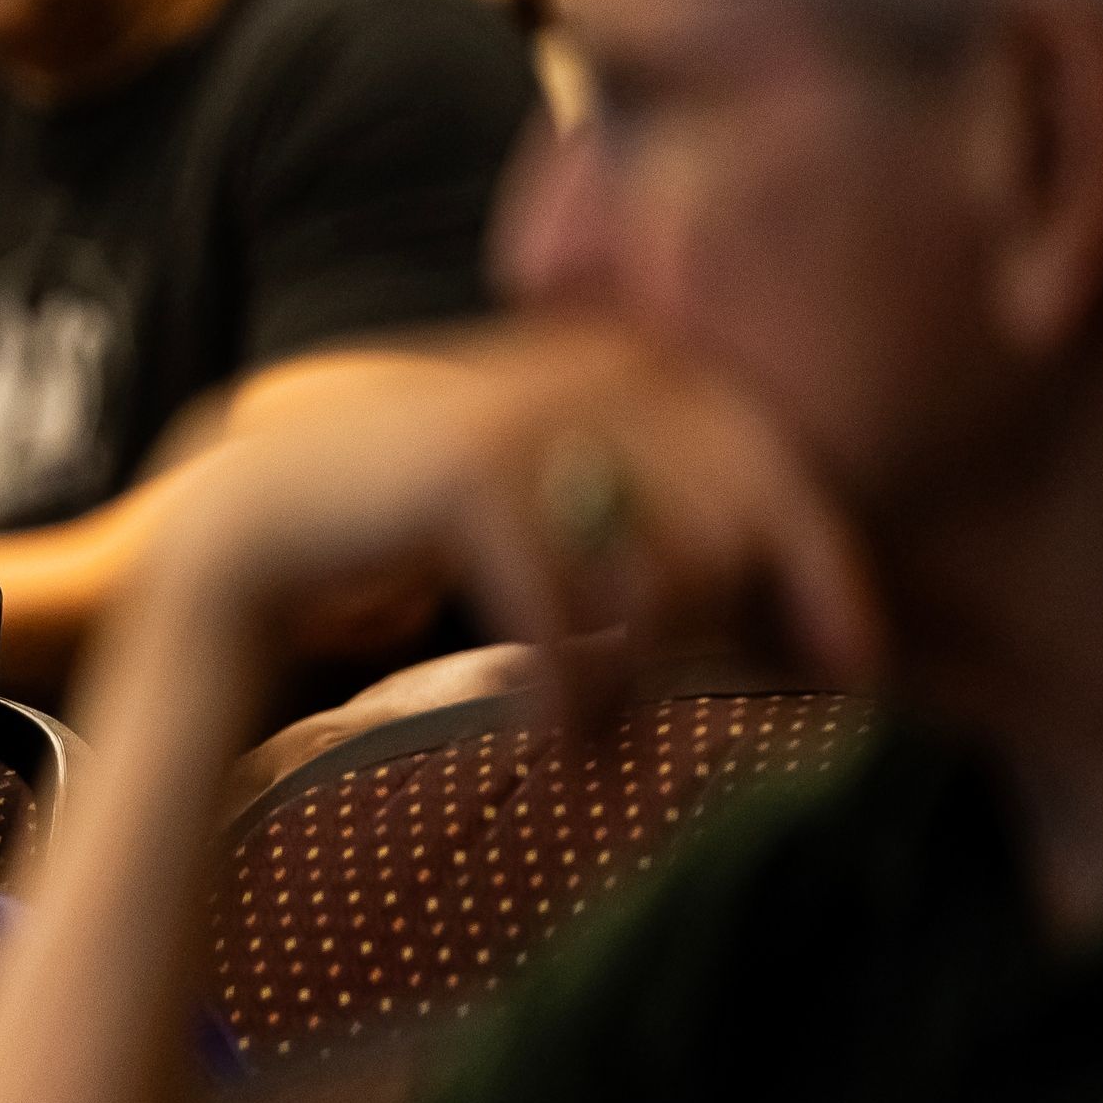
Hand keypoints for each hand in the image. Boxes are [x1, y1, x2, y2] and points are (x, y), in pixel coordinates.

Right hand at [113, 322, 883, 742]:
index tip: (856, 672)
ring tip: (596, 729)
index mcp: (614, 364)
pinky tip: (550, 738)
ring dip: (643, 672)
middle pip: (735, 521)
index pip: (769, 455)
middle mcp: (584, 371)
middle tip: (710, 714)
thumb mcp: (540, 505)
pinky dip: (572, 692)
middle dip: (735, 635)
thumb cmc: (403, 529)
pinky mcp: (470, 473)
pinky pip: (572, 610)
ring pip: (667, 570)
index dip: (825, 564)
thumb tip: (773, 600)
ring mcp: (528, 416)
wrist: (246, 528)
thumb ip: (639, 514)